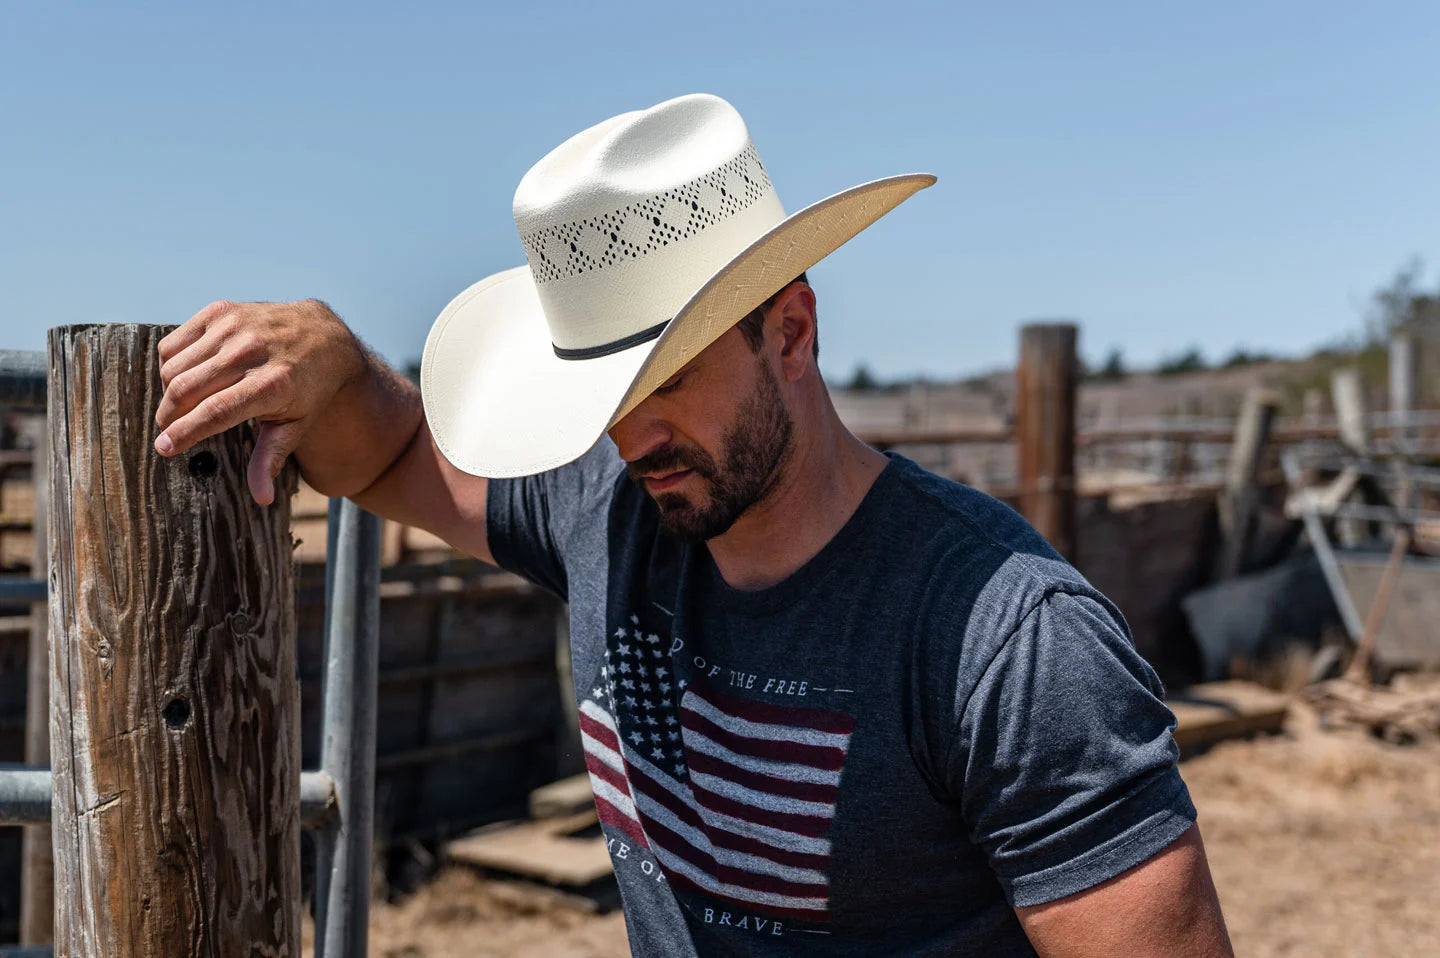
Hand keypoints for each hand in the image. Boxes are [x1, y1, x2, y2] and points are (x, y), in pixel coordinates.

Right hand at [154, 299, 366, 504]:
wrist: (323, 335)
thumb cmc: (307, 388)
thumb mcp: (296, 424)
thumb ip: (271, 458)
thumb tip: (261, 498)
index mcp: (272, 384)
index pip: (216, 411)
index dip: (185, 432)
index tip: (164, 448)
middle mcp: (252, 352)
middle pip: (186, 389)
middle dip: (169, 416)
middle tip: (169, 431)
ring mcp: (234, 327)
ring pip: (174, 366)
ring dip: (169, 392)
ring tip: (183, 405)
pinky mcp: (220, 310)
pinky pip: (173, 342)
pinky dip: (172, 364)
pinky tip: (188, 375)